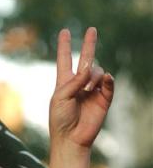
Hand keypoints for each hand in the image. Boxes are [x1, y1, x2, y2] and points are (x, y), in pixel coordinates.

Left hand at [50, 27, 113, 149]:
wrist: (71, 138)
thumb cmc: (60, 119)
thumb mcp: (60, 97)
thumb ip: (73, 82)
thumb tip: (89, 70)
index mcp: (64, 83)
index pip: (65, 60)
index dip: (65, 46)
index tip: (64, 32)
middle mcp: (79, 84)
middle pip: (85, 60)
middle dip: (89, 45)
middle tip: (91, 29)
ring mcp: (92, 91)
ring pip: (98, 72)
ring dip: (93, 76)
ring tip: (87, 89)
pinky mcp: (103, 99)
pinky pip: (108, 85)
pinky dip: (108, 81)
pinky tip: (106, 80)